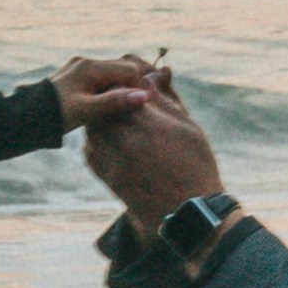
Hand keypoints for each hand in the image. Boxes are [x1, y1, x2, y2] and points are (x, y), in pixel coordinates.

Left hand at [53, 50, 170, 130]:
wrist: (26, 118)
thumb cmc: (56, 115)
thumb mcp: (87, 111)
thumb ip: (115, 102)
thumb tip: (145, 96)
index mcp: (90, 67)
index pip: (128, 70)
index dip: (139, 87)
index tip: (145, 106)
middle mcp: (84, 63)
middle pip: (121, 69)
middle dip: (131, 86)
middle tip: (137, 108)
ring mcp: (78, 69)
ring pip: (111, 75)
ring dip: (119, 89)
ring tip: (122, 110)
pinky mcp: (74, 77)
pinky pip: (100, 80)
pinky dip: (107, 90)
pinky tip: (107, 106)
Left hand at [86, 89, 226, 235]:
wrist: (191, 211)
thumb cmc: (197, 165)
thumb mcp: (187, 126)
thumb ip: (165, 99)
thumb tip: (152, 75)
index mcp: (147, 122)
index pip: (122, 90)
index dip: (125, 84)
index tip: (133, 86)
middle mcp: (125, 140)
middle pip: (103, 108)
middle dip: (109, 101)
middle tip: (119, 100)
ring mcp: (114, 161)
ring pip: (93, 129)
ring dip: (101, 120)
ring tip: (116, 120)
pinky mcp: (110, 179)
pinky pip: (91, 153)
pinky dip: (97, 142)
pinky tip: (110, 141)